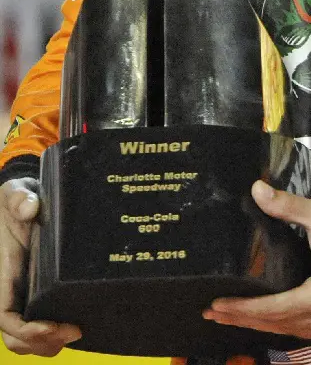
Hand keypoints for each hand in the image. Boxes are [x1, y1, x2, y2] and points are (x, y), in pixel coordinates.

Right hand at [0, 178, 80, 354]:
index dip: (27, 330)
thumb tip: (30, 206)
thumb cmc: (15, 199)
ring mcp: (20, 293)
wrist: (21, 198)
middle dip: (41, 343)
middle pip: (15, 336)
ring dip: (45, 344)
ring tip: (75, 332)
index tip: (54, 327)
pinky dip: (48, 336)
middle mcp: (8, 290)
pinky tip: (71, 327)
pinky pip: (34, 323)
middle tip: (75, 331)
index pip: (5, 316)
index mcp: (2, 274)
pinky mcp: (33, 291)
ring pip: (23, 337)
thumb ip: (19, 199)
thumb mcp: (15, 194)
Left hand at [204, 180, 310, 342]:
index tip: (218, 304)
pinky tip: (259, 318)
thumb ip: (288, 206)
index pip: (278, 308)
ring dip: (258, 323)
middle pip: (279, 324)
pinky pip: (302, 331)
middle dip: (243, 319)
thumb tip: (256, 191)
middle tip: (211, 312)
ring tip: (228, 315)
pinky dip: (279, 324)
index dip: (245, 308)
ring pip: (289, 331)